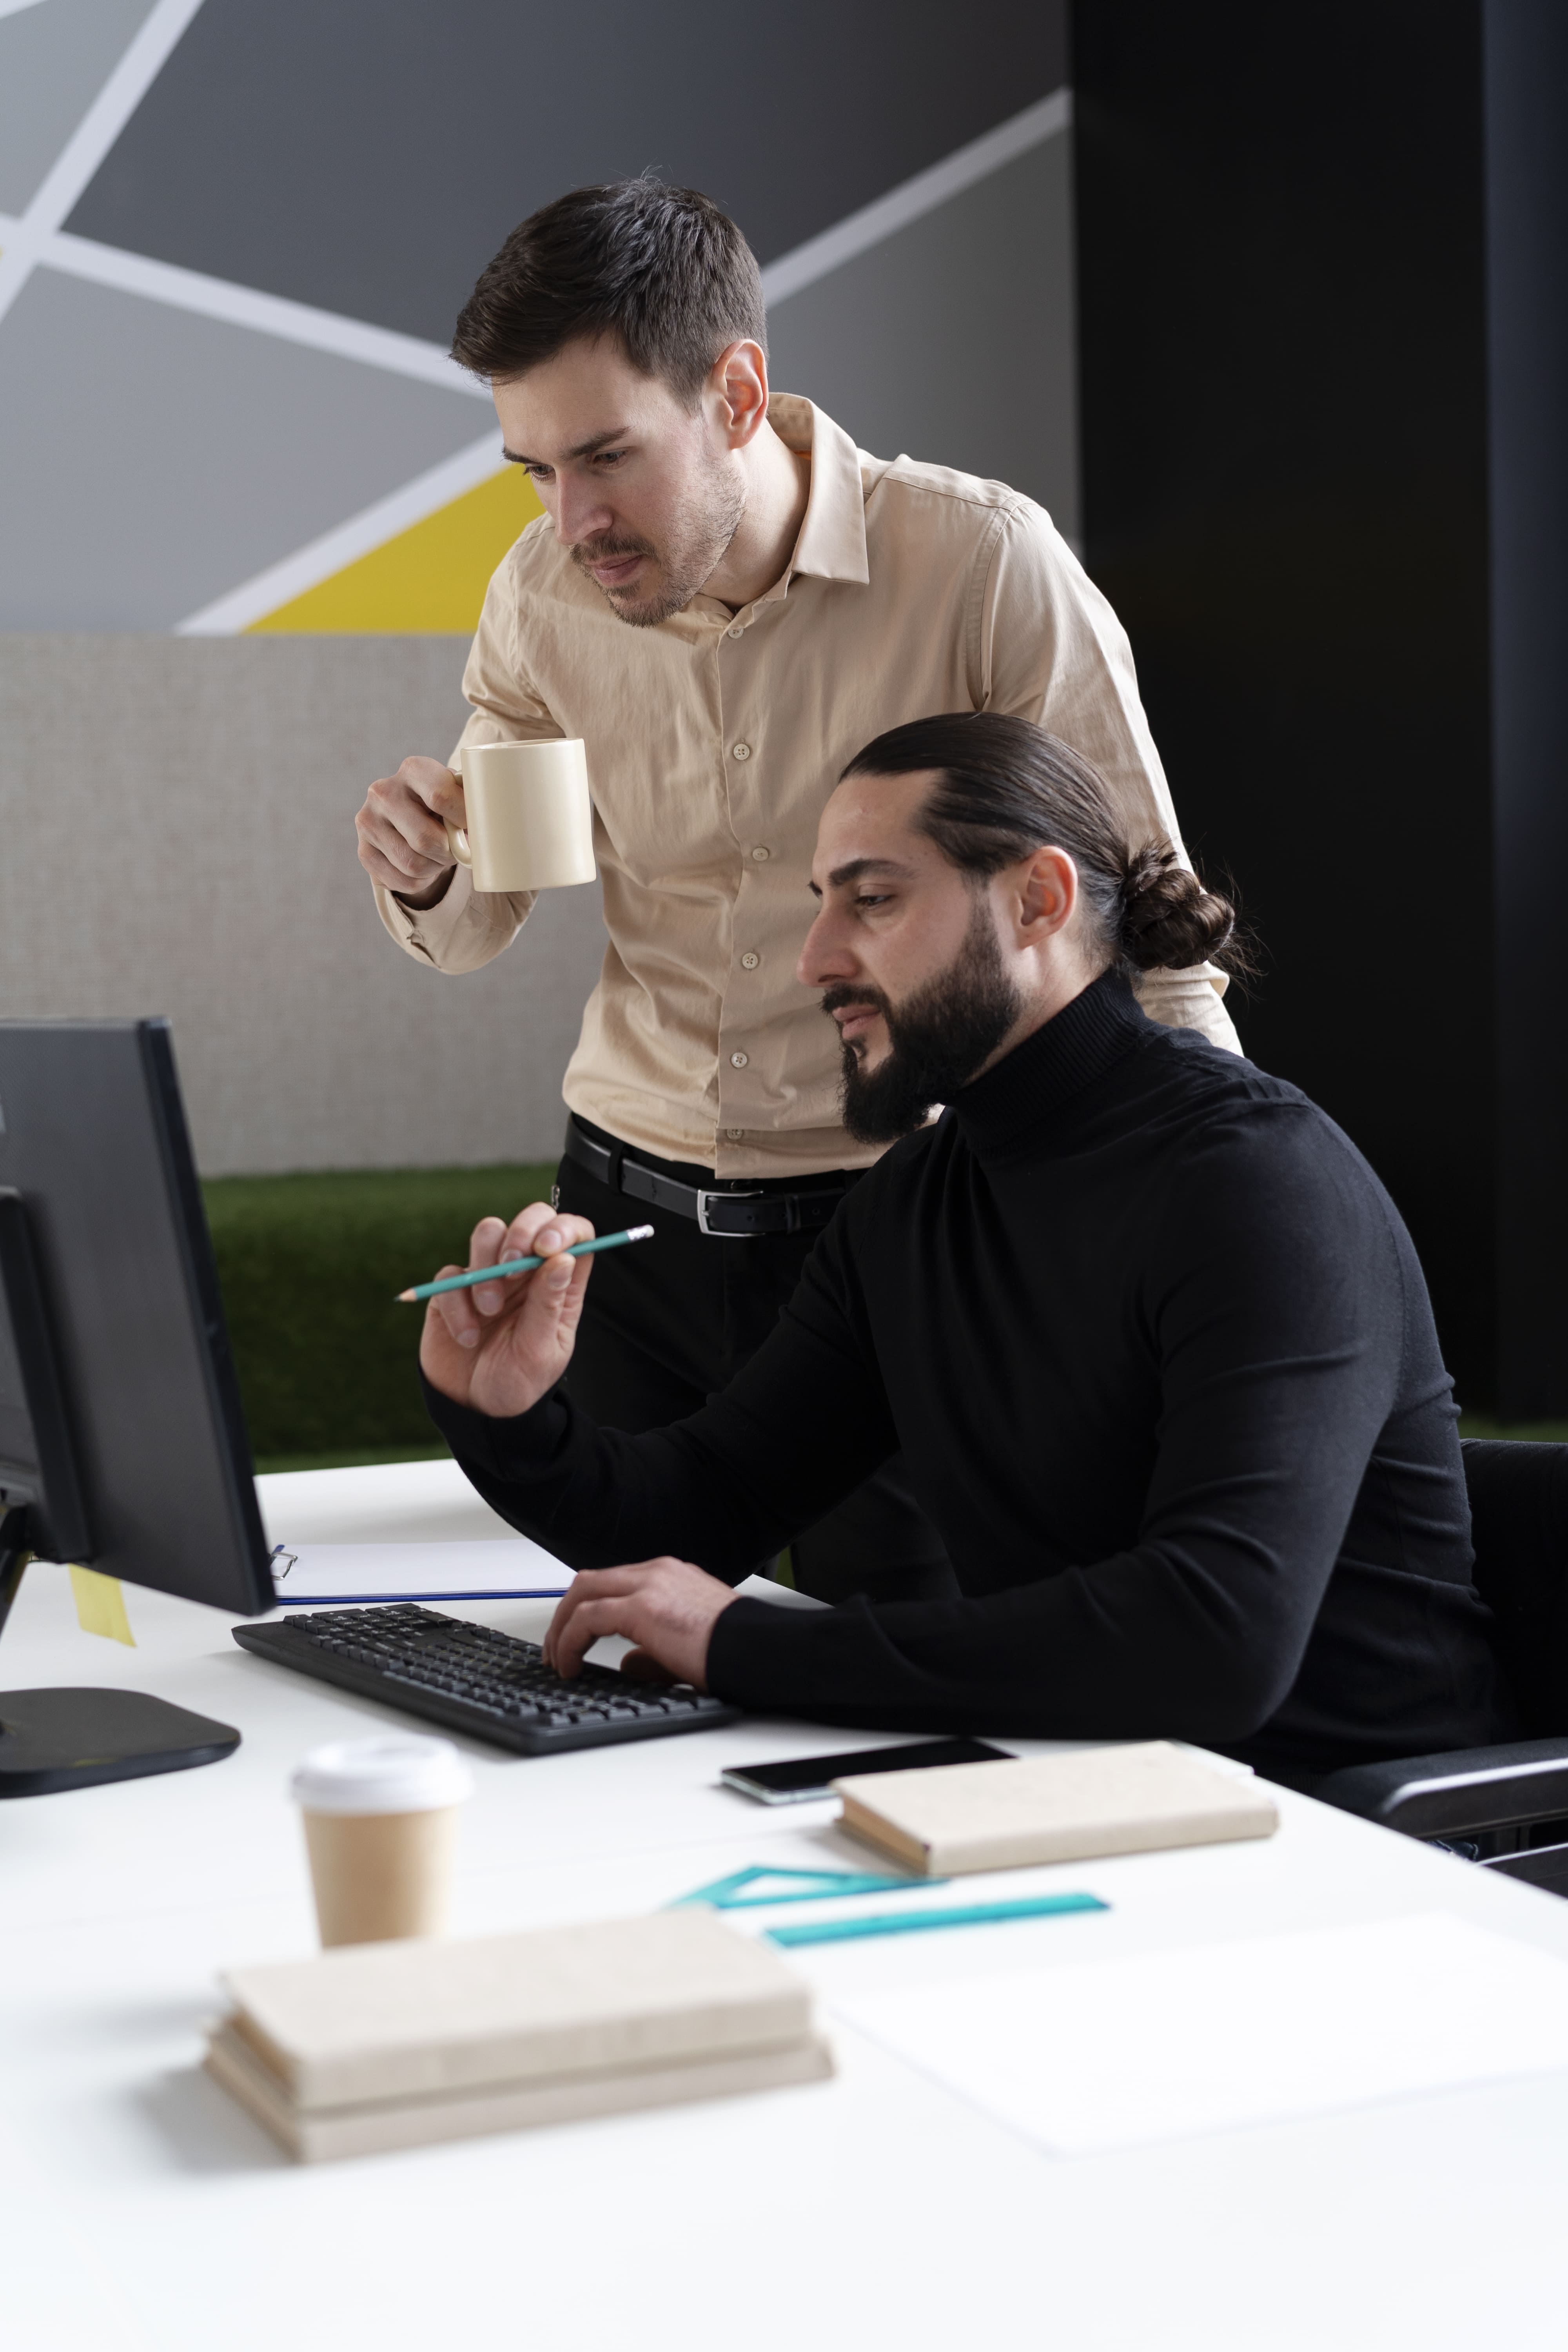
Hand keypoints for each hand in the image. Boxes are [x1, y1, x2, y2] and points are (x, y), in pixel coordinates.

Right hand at [355, 755, 465, 901]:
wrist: (412, 817)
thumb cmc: (446, 806)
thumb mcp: (459, 795)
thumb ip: (473, 805)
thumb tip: (487, 832)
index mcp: (413, 769)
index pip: (440, 796)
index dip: (463, 820)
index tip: (473, 829)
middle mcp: (383, 791)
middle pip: (425, 839)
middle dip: (448, 852)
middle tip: (456, 850)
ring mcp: (368, 821)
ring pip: (413, 864)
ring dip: (435, 868)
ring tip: (439, 857)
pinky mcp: (363, 850)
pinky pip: (401, 881)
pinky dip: (420, 882)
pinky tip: (423, 868)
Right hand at [419, 1204, 596, 1417]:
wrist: (478, 1411)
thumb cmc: (519, 1382)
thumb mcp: (541, 1349)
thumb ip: (549, 1303)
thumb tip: (564, 1258)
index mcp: (560, 1284)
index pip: (574, 1233)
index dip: (564, 1228)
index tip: (546, 1248)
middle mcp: (527, 1273)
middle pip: (531, 1218)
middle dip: (520, 1231)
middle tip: (512, 1263)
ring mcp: (489, 1276)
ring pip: (487, 1232)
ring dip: (487, 1268)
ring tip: (489, 1311)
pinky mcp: (454, 1291)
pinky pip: (451, 1275)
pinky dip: (457, 1305)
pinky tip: (467, 1336)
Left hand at [543, 1558, 738, 1689]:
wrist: (756, 1650)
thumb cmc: (731, 1649)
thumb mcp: (683, 1648)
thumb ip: (650, 1654)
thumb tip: (625, 1664)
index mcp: (668, 1576)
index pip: (612, 1582)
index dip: (584, 1610)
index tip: (574, 1638)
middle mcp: (656, 1572)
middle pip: (589, 1581)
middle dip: (564, 1615)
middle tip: (554, 1649)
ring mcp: (649, 1585)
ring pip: (582, 1592)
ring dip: (561, 1628)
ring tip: (556, 1660)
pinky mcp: (642, 1606)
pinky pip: (587, 1618)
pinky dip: (570, 1640)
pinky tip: (569, 1665)